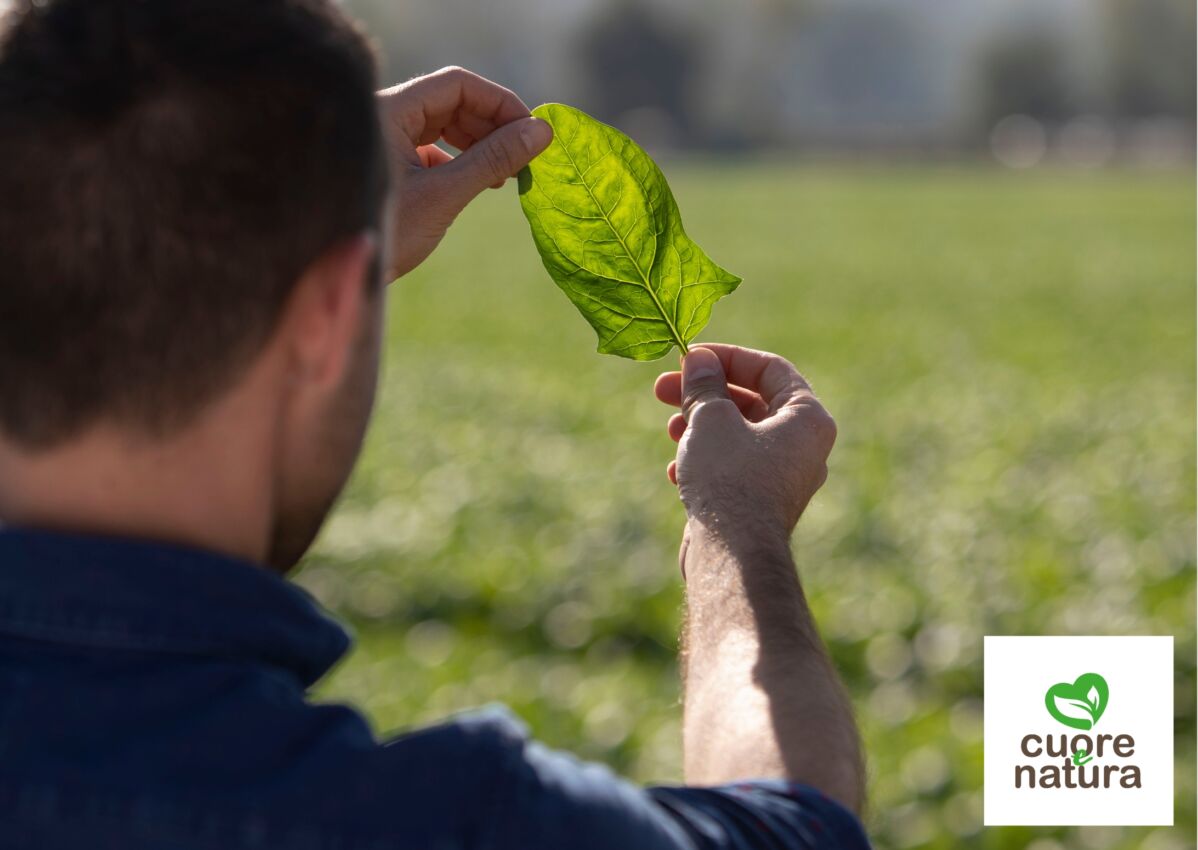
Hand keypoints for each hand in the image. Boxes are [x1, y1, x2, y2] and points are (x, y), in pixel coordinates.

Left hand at [377, 66, 552, 279]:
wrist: (342, 278)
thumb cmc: (386, 234)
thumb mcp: (445, 195)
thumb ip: (493, 159)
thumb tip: (541, 132)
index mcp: (388, 110)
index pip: (456, 84)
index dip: (499, 103)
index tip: (531, 132)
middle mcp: (383, 117)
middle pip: (451, 102)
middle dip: (491, 126)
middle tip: (523, 156)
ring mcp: (385, 141)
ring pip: (443, 126)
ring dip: (479, 144)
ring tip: (505, 173)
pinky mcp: (389, 165)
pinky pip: (431, 149)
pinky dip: (460, 162)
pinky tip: (477, 184)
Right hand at [654, 344, 836, 546]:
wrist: (732, 554)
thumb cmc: (729, 479)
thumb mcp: (711, 419)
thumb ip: (704, 384)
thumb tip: (698, 360)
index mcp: (808, 419)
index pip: (770, 369)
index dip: (727, 358)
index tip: (690, 358)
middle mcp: (804, 447)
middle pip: (752, 402)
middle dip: (705, 394)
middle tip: (663, 388)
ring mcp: (782, 478)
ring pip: (738, 435)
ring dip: (700, 426)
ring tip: (671, 429)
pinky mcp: (760, 503)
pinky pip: (733, 467)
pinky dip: (705, 460)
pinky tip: (676, 471)